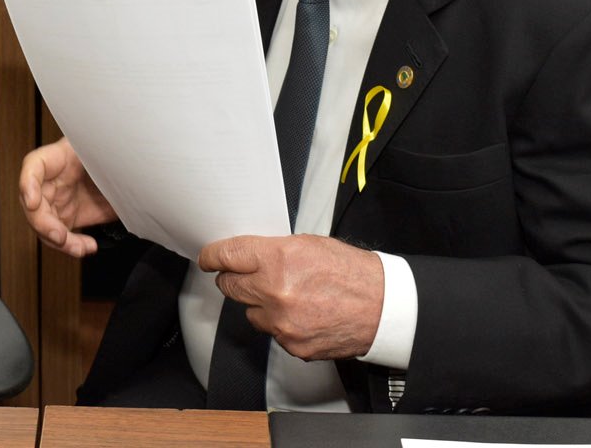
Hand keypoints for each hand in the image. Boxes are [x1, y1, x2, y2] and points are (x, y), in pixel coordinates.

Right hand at [18, 137, 115, 257]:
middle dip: (43, 224)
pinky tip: (88, 247)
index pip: (35, 164)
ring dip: (59, 242)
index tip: (32, 202)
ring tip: (80, 248)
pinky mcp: (65, 219)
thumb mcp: (112, 158)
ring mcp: (56, 201)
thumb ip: (106, 163)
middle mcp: (52, 180)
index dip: (28, 184)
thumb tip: (115, 172)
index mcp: (60, 156)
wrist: (125, 176)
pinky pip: (60, 237)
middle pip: (32, 202)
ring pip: (44, 226)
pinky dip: (72, 246)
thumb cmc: (114, 159)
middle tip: (60, 237)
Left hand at [197, 234, 384, 360]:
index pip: (227, 256)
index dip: (212, 256)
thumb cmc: (353, 274)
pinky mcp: (291, 345)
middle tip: (244, 275)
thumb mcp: (310, 244)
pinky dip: (279, 324)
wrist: (382, 307)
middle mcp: (275, 292)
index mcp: (279, 259)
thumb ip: (274, 250)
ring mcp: (282, 322)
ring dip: (259, 304)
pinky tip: (301, 313)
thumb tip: (249, 254)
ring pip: (250, 312)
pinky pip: (271, 332)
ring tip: (286, 296)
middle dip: (233, 279)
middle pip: (230, 286)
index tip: (208, 258)